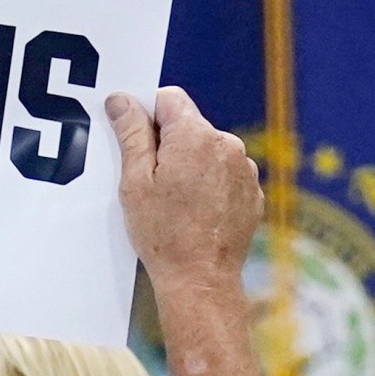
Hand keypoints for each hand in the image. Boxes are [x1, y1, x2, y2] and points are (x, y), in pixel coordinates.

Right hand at [106, 88, 262, 288]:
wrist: (200, 277)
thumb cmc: (162, 233)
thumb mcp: (135, 181)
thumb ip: (131, 134)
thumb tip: (122, 100)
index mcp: (195, 136)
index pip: (168, 98)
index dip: (146, 114)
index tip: (134, 140)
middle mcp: (227, 144)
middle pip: (188, 126)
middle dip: (167, 144)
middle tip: (149, 181)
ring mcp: (244, 168)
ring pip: (207, 150)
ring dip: (189, 164)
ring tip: (174, 201)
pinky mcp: (252, 190)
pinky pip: (224, 173)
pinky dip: (208, 184)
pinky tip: (194, 211)